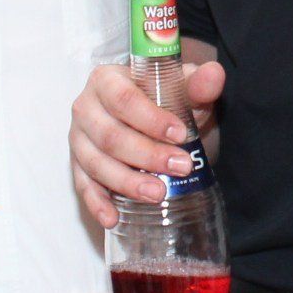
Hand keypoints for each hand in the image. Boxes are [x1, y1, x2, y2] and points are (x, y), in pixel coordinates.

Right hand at [70, 60, 224, 227]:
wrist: (147, 115)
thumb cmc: (162, 98)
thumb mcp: (182, 88)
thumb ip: (198, 82)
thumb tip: (214, 74)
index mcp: (106, 80)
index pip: (123, 99)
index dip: (151, 119)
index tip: (181, 134)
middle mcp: (86, 108)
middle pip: (110, 135)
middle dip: (147, 155)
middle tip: (182, 167)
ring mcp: (78, 139)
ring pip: (96, 163)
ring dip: (127, 182)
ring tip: (159, 194)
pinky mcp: (78, 165)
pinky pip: (83, 185)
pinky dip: (96, 202)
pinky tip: (113, 217)